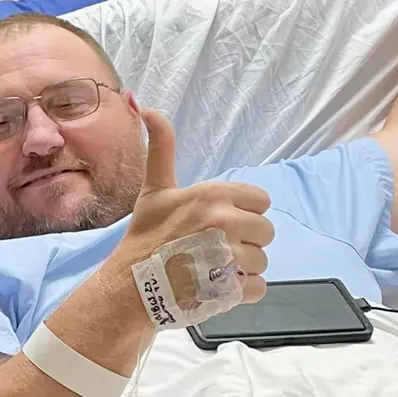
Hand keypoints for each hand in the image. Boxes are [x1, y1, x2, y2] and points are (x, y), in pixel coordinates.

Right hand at [106, 109, 272, 312]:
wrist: (131, 287)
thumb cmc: (145, 236)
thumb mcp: (154, 188)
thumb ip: (160, 146)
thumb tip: (145, 105)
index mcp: (212, 196)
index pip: (261, 200)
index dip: (243, 211)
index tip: (218, 221)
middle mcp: (225, 223)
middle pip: (266, 231)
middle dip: (245, 240)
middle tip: (213, 246)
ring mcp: (230, 258)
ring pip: (263, 260)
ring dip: (243, 267)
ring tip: (213, 268)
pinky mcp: (233, 290)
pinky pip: (259, 287)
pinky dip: (243, 291)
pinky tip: (219, 287)